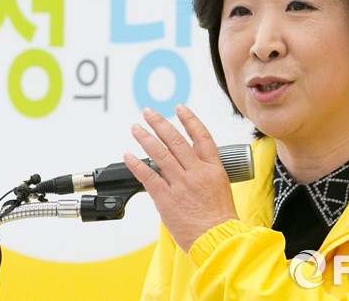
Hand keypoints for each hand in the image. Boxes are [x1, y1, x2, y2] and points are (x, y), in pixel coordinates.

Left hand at [124, 105, 238, 252]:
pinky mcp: (166, 198)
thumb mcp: (220, 187)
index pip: (201, 136)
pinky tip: (128, 155)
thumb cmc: (219, 219)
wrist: (217, 240)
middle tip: (148, 113)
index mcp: (213, 169)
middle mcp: (196, 173)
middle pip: (176, 141)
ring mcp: (181, 185)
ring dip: (145, 138)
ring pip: (160, 154)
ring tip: (136, 128)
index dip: (190, 120)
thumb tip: (187, 161)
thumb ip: (203, 171)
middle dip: (160, 123)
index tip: (180, 108)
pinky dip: (137, 164)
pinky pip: (149, 176)